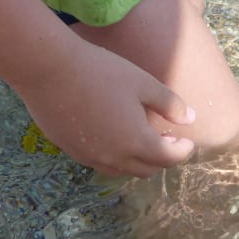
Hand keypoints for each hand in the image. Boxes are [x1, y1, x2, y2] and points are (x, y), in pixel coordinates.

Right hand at [13, 39, 196, 177]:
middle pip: (147, 169)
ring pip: (123, 170)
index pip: (169, 158)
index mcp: (136, 142)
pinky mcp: (70, 150)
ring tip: (141, 138)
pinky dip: (115, 156)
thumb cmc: (100, 71)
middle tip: (166, 138)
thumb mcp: (143, 83)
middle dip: (162, 157)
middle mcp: (114, 157)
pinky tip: (114, 135)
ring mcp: (90, 156)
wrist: (48, 68)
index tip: (186, 139)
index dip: (182, 150)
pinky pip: (100, 162)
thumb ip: (170, 104)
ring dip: (138, 160)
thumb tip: (190, 119)